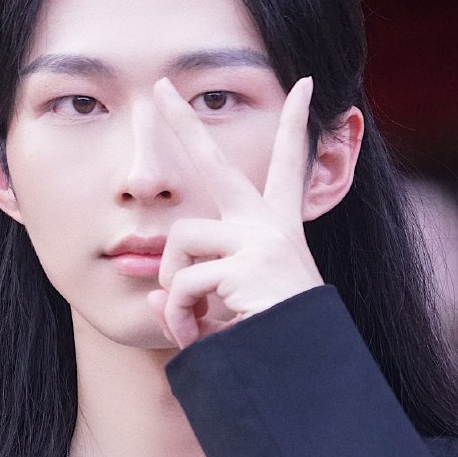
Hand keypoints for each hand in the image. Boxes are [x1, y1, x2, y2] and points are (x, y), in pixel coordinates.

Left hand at [149, 75, 322, 349]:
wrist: (301, 370)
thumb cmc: (271, 344)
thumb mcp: (227, 315)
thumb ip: (190, 298)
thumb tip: (154, 296)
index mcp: (276, 231)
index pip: (286, 169)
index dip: (296, 125)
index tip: (303, 86)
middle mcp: (270, 226)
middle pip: (217, 163)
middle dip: (184, 122)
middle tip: (160, 87)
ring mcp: (260, 241)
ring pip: (181, 238)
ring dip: (176, 285)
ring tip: (193, 322)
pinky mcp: (246, 264)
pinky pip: (186, 282)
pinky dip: (182, 314)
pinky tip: (198, 336)